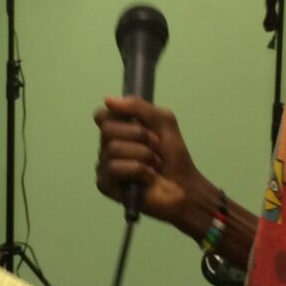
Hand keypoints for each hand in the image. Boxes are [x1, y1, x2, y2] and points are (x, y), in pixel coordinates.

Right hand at [93, 96, 207, 231]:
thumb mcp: (163, 121)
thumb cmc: (174, 156)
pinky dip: (138, 170)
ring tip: (155, 165)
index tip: (139, 123)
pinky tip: (148, 178)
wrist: (185, 186)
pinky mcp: (105, 184)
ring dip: (143, 155)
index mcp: (118, 130)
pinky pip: (115, 168)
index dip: (118, 116)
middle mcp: (107, 146)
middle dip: (139, 136)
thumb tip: (108, 99)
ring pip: (113, 149)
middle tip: (156, 146)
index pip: (101, 115)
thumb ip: (139, 107)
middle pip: (107, 129)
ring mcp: (104, 166)